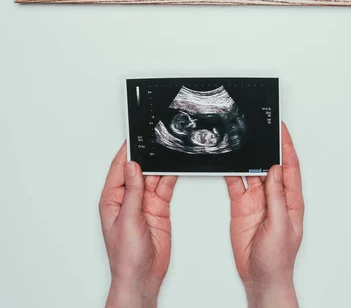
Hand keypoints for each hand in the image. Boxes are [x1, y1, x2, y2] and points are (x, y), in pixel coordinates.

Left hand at [99, 143, 176, 307]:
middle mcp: (128, 198)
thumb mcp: (127, 219)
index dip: (126, 152)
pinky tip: (174, 168)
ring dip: (159, 165)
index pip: (119, 168)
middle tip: (155, 140)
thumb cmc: (125, 256)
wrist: (143, 277)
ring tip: (166, 151)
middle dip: (146, 156)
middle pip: (138, 169)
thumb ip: (132, 191)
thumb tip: (133, 166)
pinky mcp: (159, 208)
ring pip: (152, 176)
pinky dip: (170, 177)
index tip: (134, 137)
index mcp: (112, 198)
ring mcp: (144, 202)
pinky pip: (164, 187)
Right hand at [226, 123, 303, 307]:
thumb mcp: (281, 225)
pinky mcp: (241, 206)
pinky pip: (236, 184)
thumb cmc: (278, 258)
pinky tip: (228, 163)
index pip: (290, 166)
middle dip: (266, 147)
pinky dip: (231, 172)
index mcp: (291, 199)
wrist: (260, 278)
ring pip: (251, 171)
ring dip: (248, 158)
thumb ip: (277, 196)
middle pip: (269, 165)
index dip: (286, 146)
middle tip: (260, 129)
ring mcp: (257, 200)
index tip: (281, 129)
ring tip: (243, 142)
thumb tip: (275, 170)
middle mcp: (274, 196)